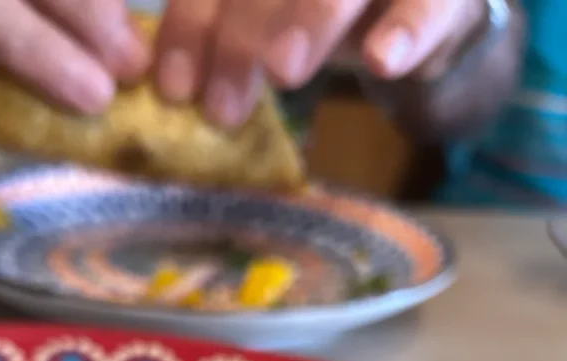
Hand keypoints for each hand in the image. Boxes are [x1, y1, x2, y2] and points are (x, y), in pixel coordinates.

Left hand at [154, 0, 488, 125]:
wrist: (421, 23)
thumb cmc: (324, 19)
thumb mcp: (267, 21)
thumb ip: (223, 35)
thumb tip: (171, 87)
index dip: (191, 23)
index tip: (173, 89)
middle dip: (240, 37)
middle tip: (221, 108)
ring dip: (313, 17)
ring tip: (283, 73)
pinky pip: (430, 4)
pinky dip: (408, 30)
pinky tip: (383, 61)